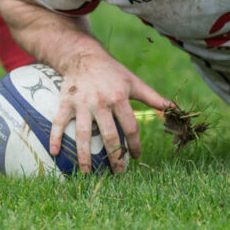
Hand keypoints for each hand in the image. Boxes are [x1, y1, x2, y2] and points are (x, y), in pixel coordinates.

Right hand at [48, 55, 173, 173]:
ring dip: (85, 156)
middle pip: (109, 135)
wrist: (83, 56)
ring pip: (84, 134)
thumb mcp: (134, 82)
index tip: (135, 157)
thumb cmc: (112, 71)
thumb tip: (174, 108)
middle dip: (114, 157)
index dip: (134, 145)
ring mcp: (82, 104)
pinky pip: (59, 122)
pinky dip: (56, 137)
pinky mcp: (66, 103)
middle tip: (117, 173)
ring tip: (87, 173)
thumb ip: (153, 97)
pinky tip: (55, 153)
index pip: (130, 127)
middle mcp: (101, 102)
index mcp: (120, 98)